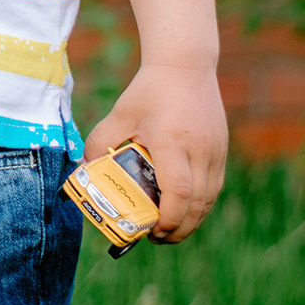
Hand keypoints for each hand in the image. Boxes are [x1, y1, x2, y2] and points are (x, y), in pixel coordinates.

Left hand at [81, 62, 225, 241]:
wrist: (185, 65)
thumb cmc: (149, 91)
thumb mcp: (119, 114)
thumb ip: (99, 142)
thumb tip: (83, 171)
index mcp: (172, 143)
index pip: (178, 192)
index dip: (168, 219)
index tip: (151, 232)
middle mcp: (199, 151)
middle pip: (197, 205)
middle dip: (178, 230)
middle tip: (156, 239)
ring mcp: (215, 152)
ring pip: (209, 200)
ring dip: (192, 221)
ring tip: (169, 230)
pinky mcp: (221, 151)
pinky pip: (214, 187)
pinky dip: (201, 205)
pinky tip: (184, 210)